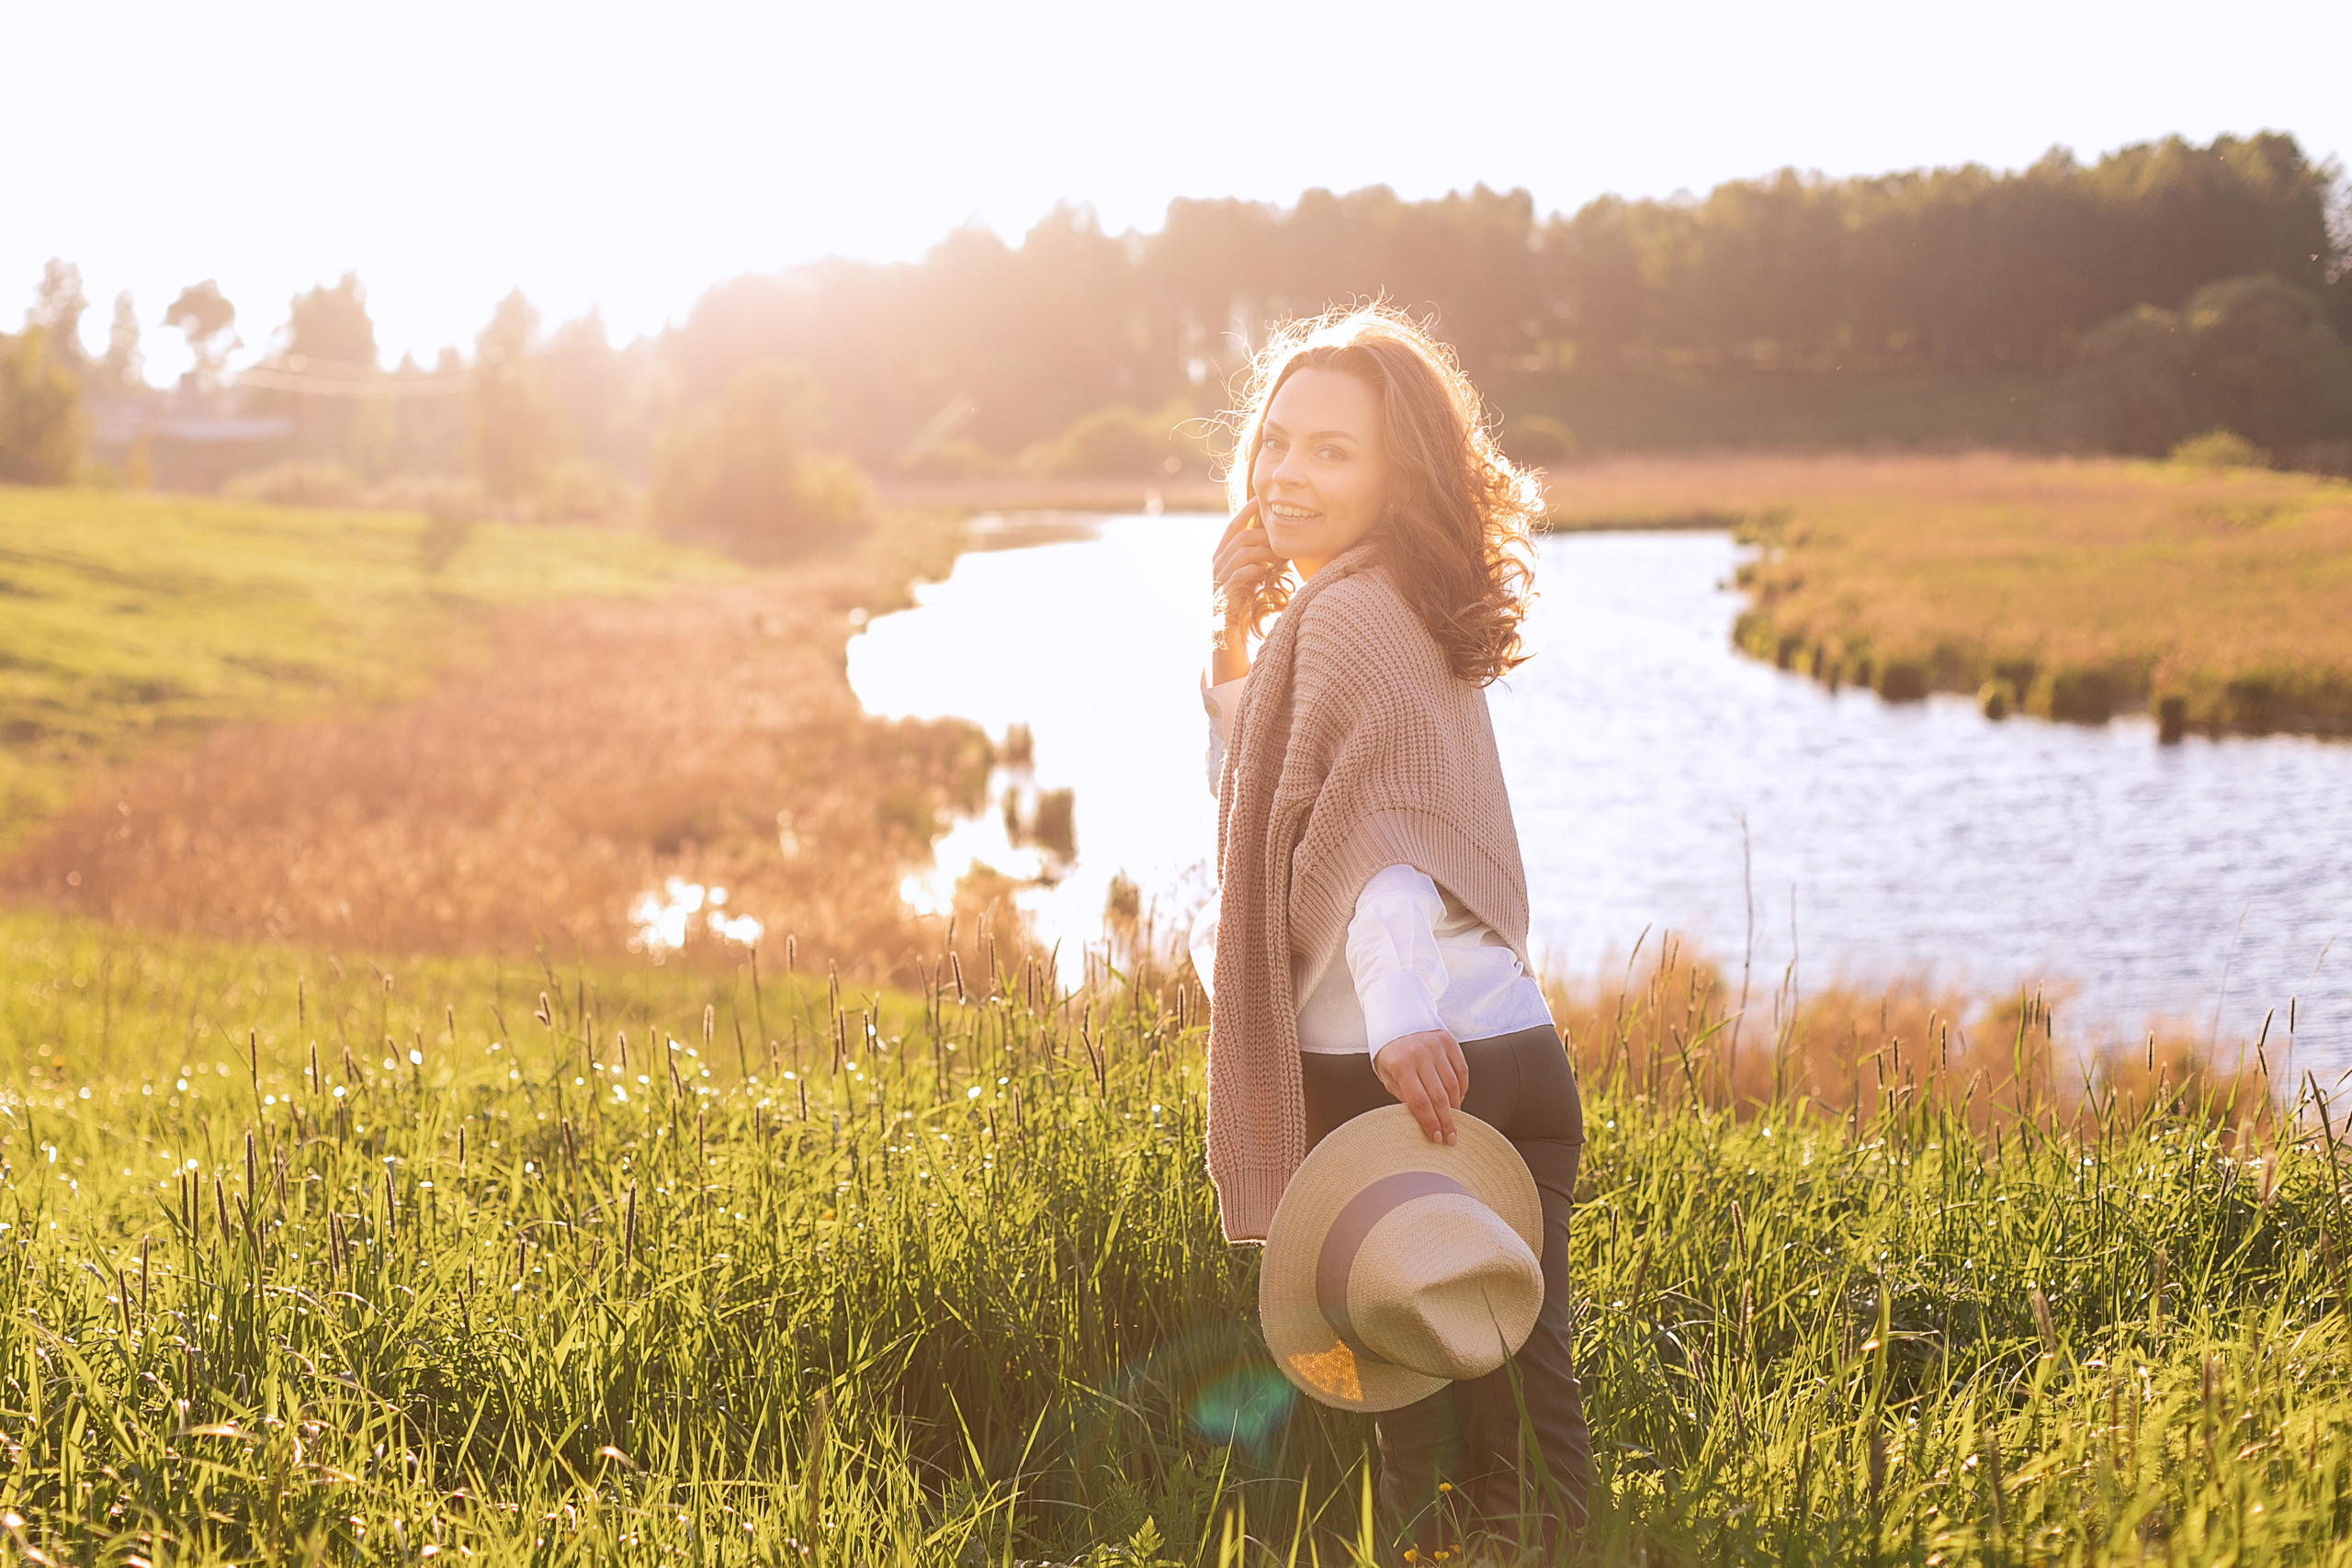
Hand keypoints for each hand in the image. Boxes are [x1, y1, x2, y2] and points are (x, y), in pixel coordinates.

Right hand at [1210, 497, 1276, 626]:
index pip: (1233, 526)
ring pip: (1242, 553)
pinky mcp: (1225, 593)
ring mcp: (1219, 578)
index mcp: (1221, 554)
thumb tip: (1275, 539)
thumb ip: (1256, 556)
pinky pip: (1240, 574)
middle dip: (1262, 535)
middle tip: (1280, 538)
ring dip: (1263, 552)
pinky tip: (1263, 572)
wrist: (1228, 630)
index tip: (1260, 500)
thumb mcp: (1249, 573)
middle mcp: (1217, 563)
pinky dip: (1253, 570)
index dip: (1246, 511)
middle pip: (1240, 537)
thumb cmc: (1243, 600)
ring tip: (1278, 556)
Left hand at [1373, 1030, 1468, 1144]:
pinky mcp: (1449, 1041)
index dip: (1430, 1123)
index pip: (1419, 1102)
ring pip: (1453, 1085)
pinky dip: (1462, 1088)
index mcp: (1401, 1065)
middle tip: (1452, 1138)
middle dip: (1447, 1121)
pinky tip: (1458, 1099)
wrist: (1396, 1020)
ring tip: (1454, 1120)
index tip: (1437, 1138)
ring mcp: (1436, 1046)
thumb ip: (1404, 1096)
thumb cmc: (1390, 1054)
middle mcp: (1420, 1054)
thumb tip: (1423, 1119)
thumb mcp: (1388, 1076)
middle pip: (1439, 1096)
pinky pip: (1461, 1070)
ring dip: (1455, 1107)